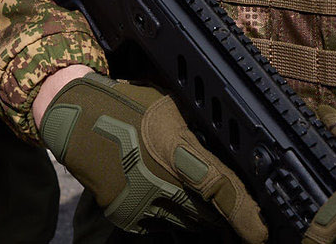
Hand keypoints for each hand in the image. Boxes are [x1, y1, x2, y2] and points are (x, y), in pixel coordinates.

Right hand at [36, 72, 264, 242]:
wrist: (76, 119)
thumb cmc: (126, 105)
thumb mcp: (167, 108)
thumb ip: (195, 135)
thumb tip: (225, 156)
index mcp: (174, 149)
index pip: (219, 189)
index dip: (244, 214)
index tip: (260, 231)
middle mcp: (159, 180)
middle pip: (206, 213)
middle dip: (221, 212)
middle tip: (228, 206)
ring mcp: (140, 201)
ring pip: (186, 221)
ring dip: (197, 214)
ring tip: (196, 197)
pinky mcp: (126, 213)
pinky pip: (160, 224)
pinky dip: (169, 216)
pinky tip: (165, 196)